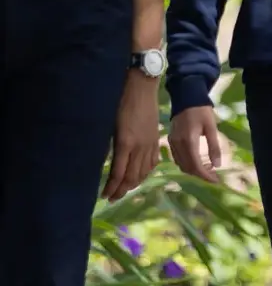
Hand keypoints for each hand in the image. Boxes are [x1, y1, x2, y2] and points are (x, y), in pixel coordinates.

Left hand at [103, 72, 161, 201]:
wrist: (141, 88)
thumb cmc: (121, 103)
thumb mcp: (109, 126)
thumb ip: (108, 147)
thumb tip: (101, 165)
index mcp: (125, 144)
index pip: (118, 174)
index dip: (111, 188)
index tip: (103, 196)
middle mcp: (139, 147)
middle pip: (132, 177)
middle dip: (121, 191)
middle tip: (112, 198)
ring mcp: (149, 144)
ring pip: (143, 172)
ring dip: (133, 184)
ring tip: (124, 190)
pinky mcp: (156, 140)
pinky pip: (152, 163)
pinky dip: (146, 173)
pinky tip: (140, 176)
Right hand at [168, 105, 222, 182]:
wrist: (186, 97)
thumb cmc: (201, 110)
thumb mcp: (211, 127)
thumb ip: (214, 146)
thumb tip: (218, 165)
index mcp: (188, 141)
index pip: (196, 166)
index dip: (205, 176)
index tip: (216, 181)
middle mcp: (178, 144)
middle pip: (187, 167)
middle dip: (201, 174)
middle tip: (214, 175)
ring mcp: (172, 143)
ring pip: (181, 164)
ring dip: (193, 170)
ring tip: (207, 169)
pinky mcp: (170, 140)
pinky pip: (177, 158)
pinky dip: (186, 163)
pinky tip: (196, 161)